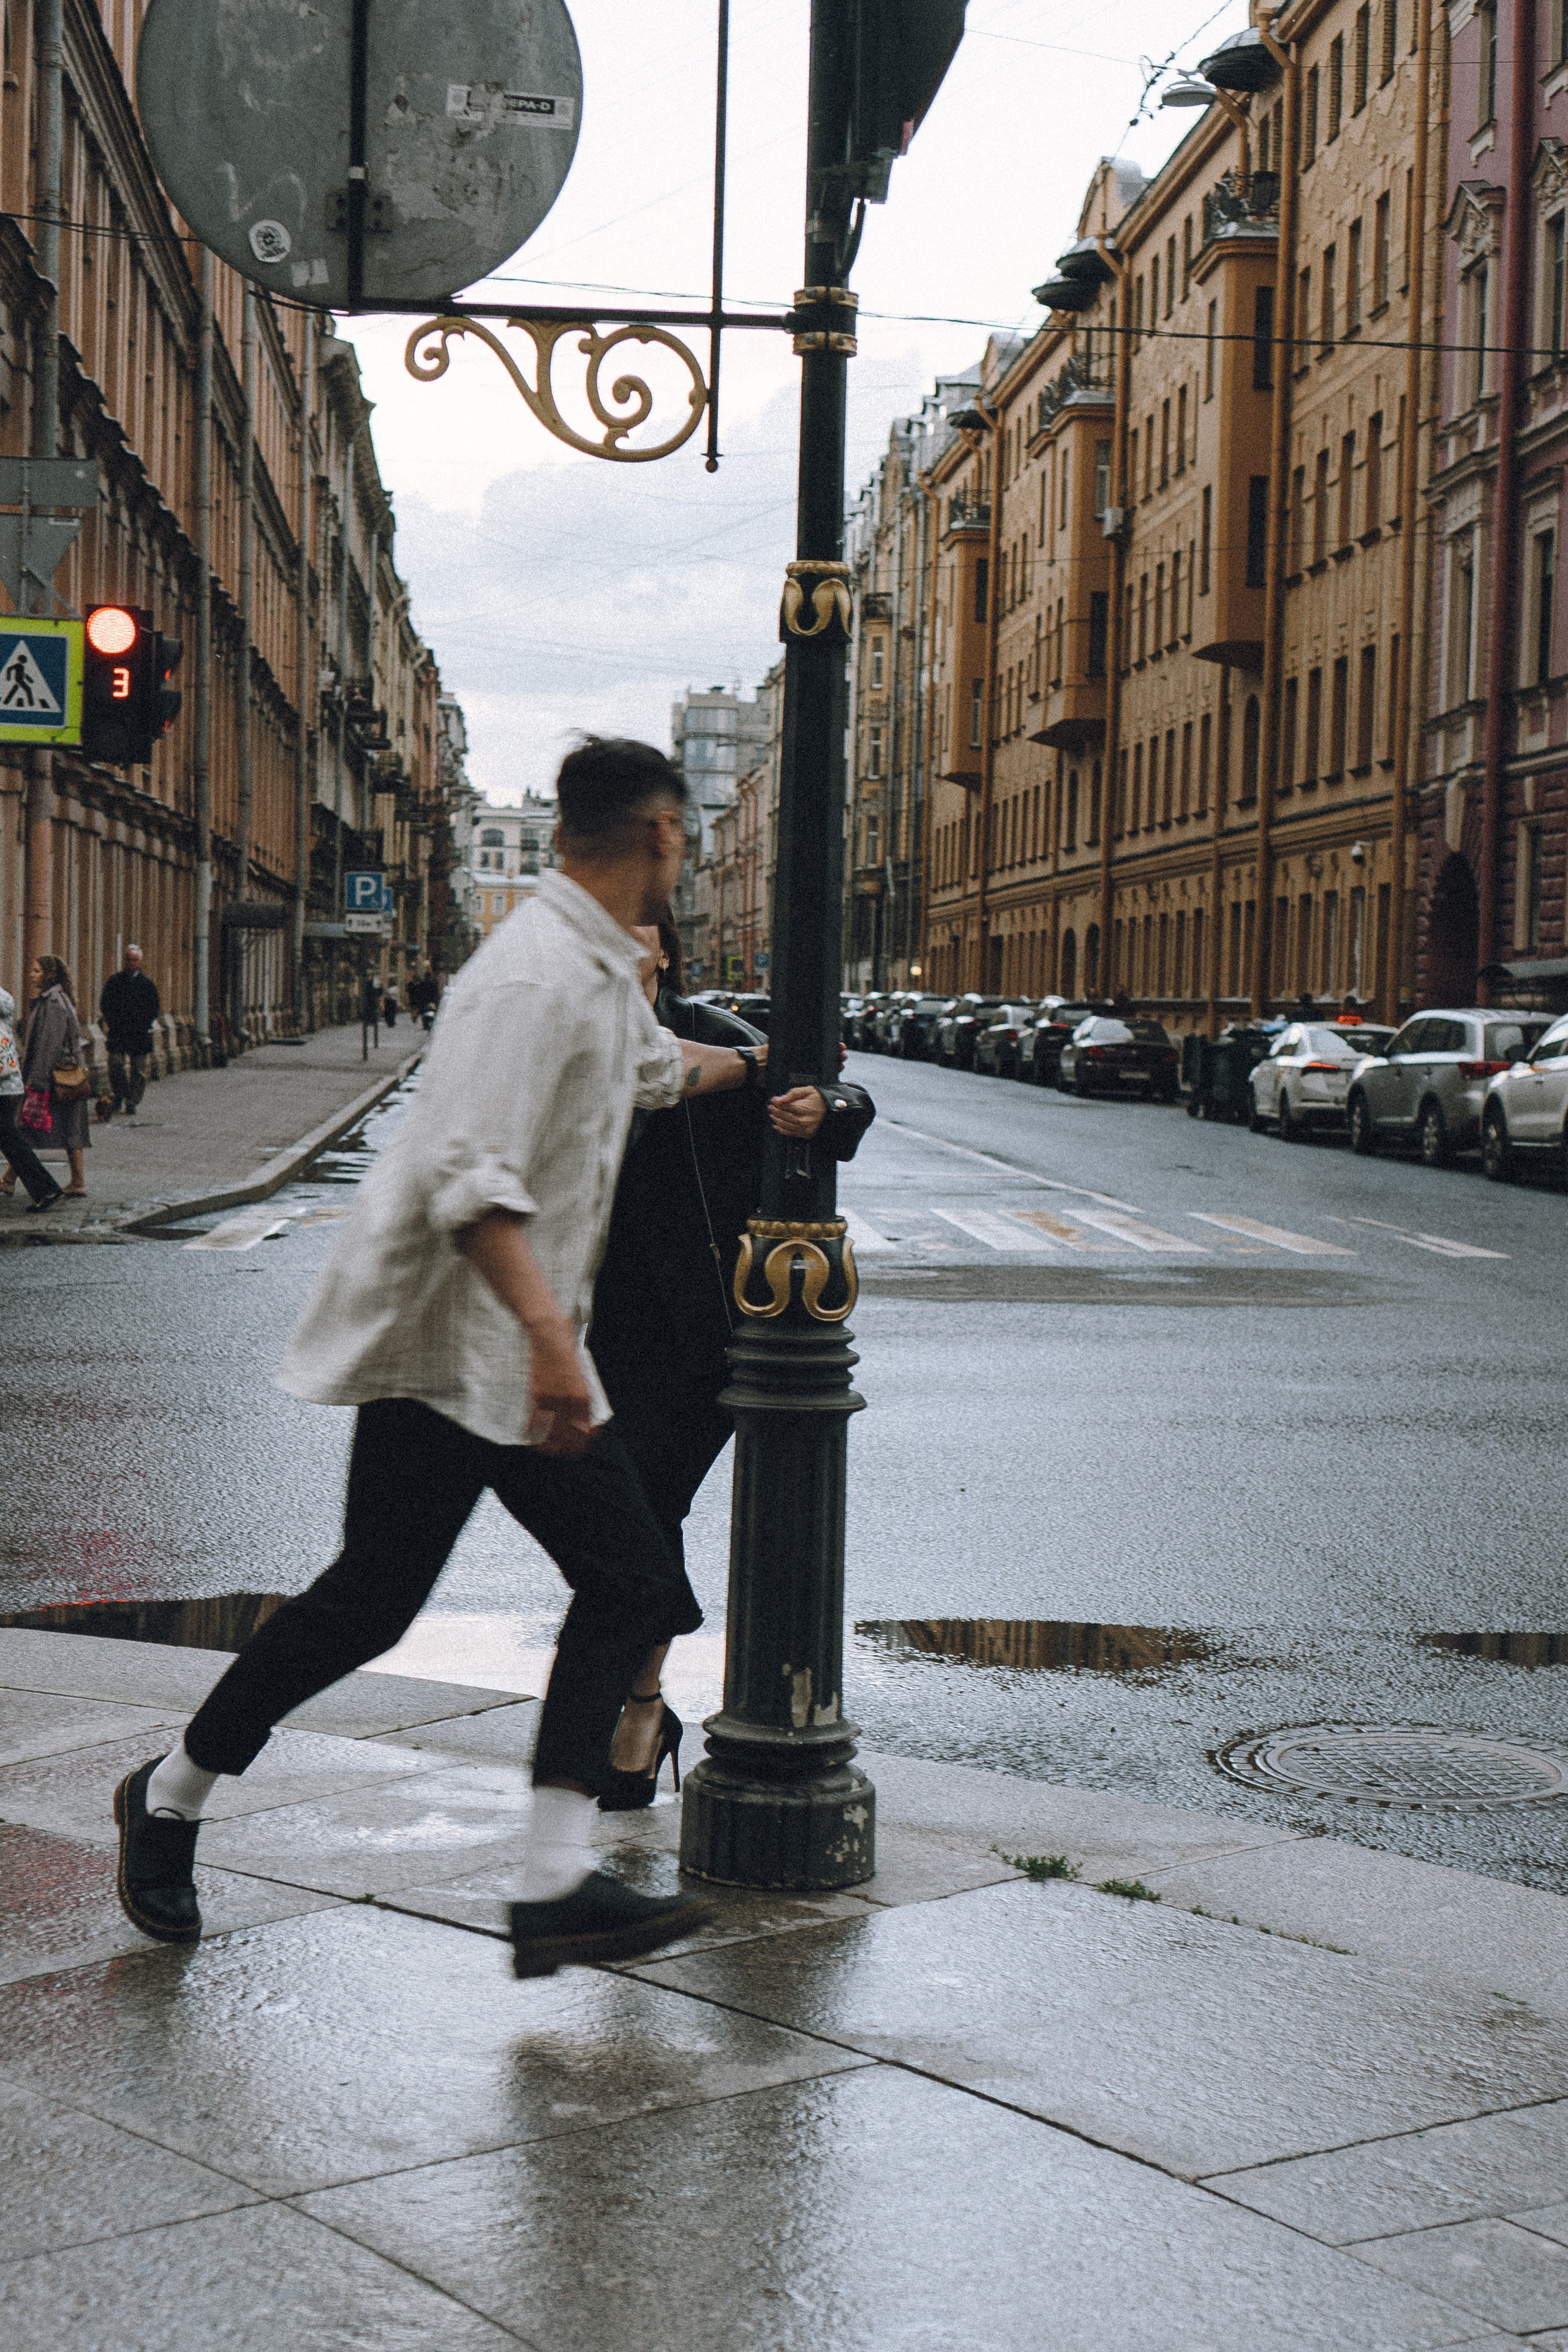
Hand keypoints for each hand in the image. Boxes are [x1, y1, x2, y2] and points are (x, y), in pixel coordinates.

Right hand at [527, 1321, 595, 1455]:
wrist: (547, 1332)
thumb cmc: (565, 1348)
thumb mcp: (581, 1372)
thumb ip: (581, 1392)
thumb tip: (580, 1411)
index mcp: (584, 1394)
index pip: (587, 1428)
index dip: (584, 1442)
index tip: (580, 1447)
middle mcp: (570, 1400)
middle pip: (570, 1436)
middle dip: (568, 1448)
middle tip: (563, 1453)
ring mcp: (552, 1398)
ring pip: (551, 1433)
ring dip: (549, 1444)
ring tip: (547, 1449)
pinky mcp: (535, 1394)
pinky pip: (534, 1421)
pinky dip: (532, 1432)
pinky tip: (530, 1437)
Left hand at [769, 1085, 825, 1138]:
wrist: (830, 1108)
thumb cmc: (819, 1099)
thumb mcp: (808, 1090)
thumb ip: (793, 1093)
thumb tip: (781, 1099)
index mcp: (805, 1109)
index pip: (786, 1106)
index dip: (777, 1103)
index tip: (773, 1100)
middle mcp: (805, 1120)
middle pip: (785, 1116)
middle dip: (776, 1112)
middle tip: (771, 1107)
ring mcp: (805, 1128)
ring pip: (787, 1125)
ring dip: (777, 1121)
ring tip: (772, 1115)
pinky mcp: (806, 1133)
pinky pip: (791, 1133)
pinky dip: (783, 1130)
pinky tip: (777, 1126)